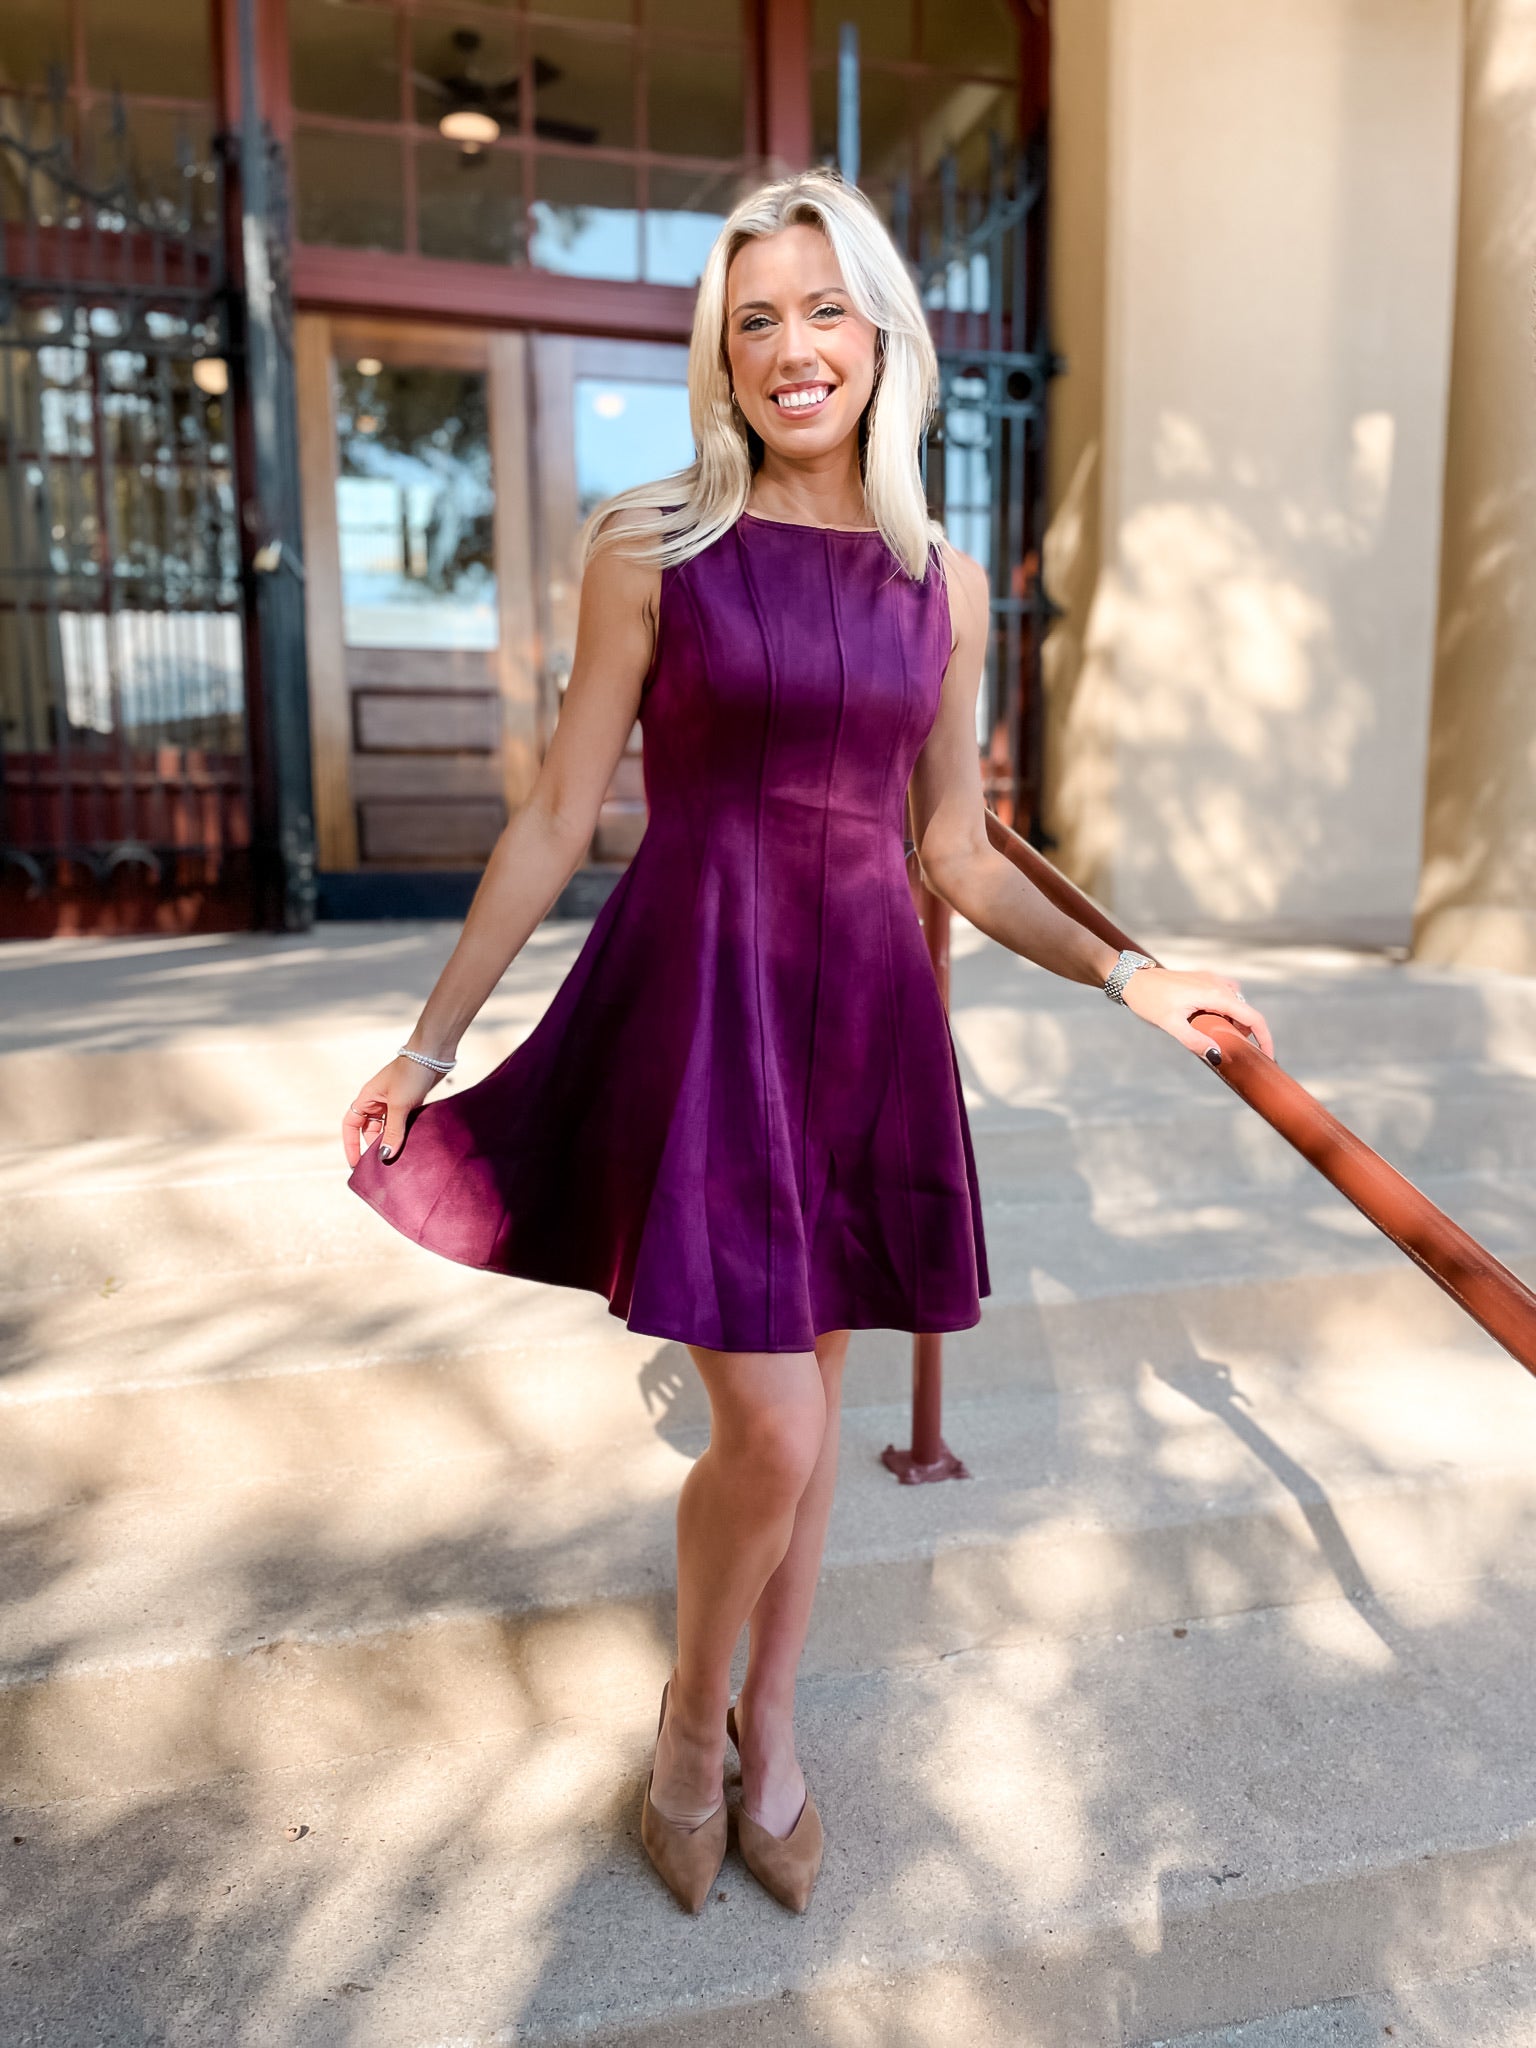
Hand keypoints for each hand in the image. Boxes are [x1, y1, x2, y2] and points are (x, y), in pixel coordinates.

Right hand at [342, 1055, 443, 1167]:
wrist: (434, 1054)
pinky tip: (411, 1146)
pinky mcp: (409, 1103)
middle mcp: (377, 1101)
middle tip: (383, 1166)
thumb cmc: (411, 1074)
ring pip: (387, 1128)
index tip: (355, 1164)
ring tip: (398, 1159)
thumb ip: (393, 1132)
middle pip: (370, 1130)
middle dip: (374, 1146)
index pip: (350, 1125)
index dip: (350, 1145)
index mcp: (367, 1098)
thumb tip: (384, 1156)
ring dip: (391, 1141)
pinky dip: (404, 1134)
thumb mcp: (400, 1105)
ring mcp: (394, 1102)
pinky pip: (402, 1124)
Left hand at [1121, 967, 1274, 1065]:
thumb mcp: (1170, 1025)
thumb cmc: (1149, 1001)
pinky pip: (1225, 997)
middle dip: (1244, 1034)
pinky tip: (1206, 1020)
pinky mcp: (1204, 979)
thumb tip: (1218, 1057)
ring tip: (1212, 1036)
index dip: (1265, 1039)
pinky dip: (1224, 1012)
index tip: (1268, 1058)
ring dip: (1232, 1023)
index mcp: (1215, 994)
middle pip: (1246, 1013)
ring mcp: (1212, 979)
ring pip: (1236, 1005)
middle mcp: (1218, 984)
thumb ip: (1194, 1041)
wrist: (1132, 978)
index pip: (1253, 1018)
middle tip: (1227, 1050)